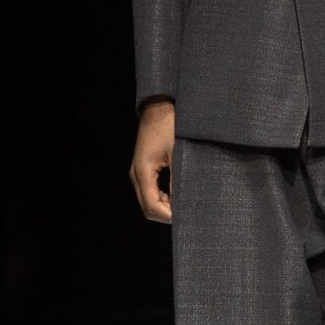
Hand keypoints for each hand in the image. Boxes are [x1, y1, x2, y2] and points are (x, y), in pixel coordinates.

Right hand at [130, 99, 175, 224]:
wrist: (159, 108)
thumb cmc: (170, 125)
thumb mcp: (178, 152)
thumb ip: (178, 178)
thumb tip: (184, 201)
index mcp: (143, 171)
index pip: (152, 206)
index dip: (169, 216)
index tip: (187, 217)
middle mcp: (136, 174)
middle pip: (147, 209)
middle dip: (166, 215)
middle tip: (187, 213)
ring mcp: (138, 172)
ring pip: (147, 202)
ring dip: (164, 207)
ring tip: (184, 204)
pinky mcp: (143, 169)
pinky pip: (149, 192)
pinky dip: (161, 199)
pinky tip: (176, 195)